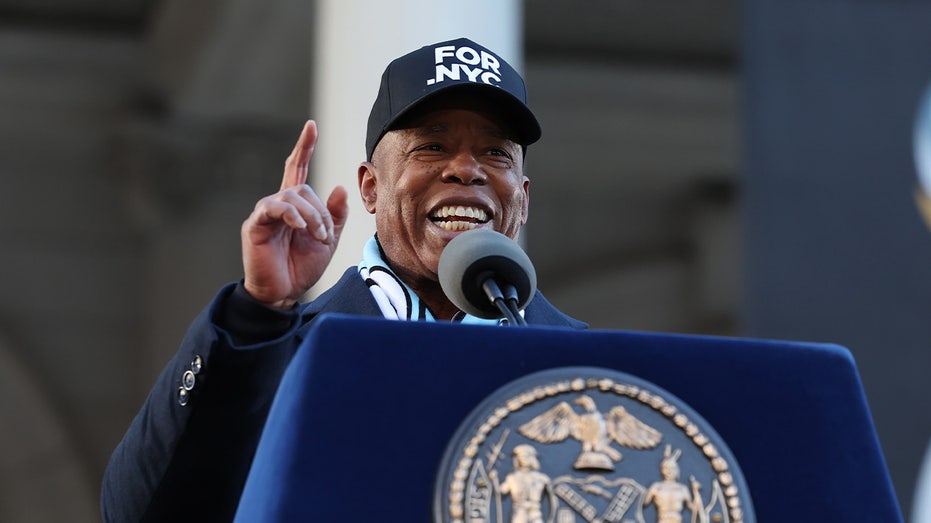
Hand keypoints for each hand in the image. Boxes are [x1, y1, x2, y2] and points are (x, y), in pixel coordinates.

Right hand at [241, 120, 348, 307]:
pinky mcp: (255, 225)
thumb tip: (339, 187)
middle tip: (326, 236)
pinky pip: (273, 208)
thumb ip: (335, 215)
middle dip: (321, 211)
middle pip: (302, 188)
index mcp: (295, 206)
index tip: (311, 125)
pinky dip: (291, 215)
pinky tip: (300, 227)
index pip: (298, 168)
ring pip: (291, 197)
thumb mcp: (327, 239)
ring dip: (311, 217)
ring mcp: (265, 213)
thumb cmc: (302, 266)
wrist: (284, 293)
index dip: (304, 147)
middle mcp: (278, 204)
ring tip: (317, 238)